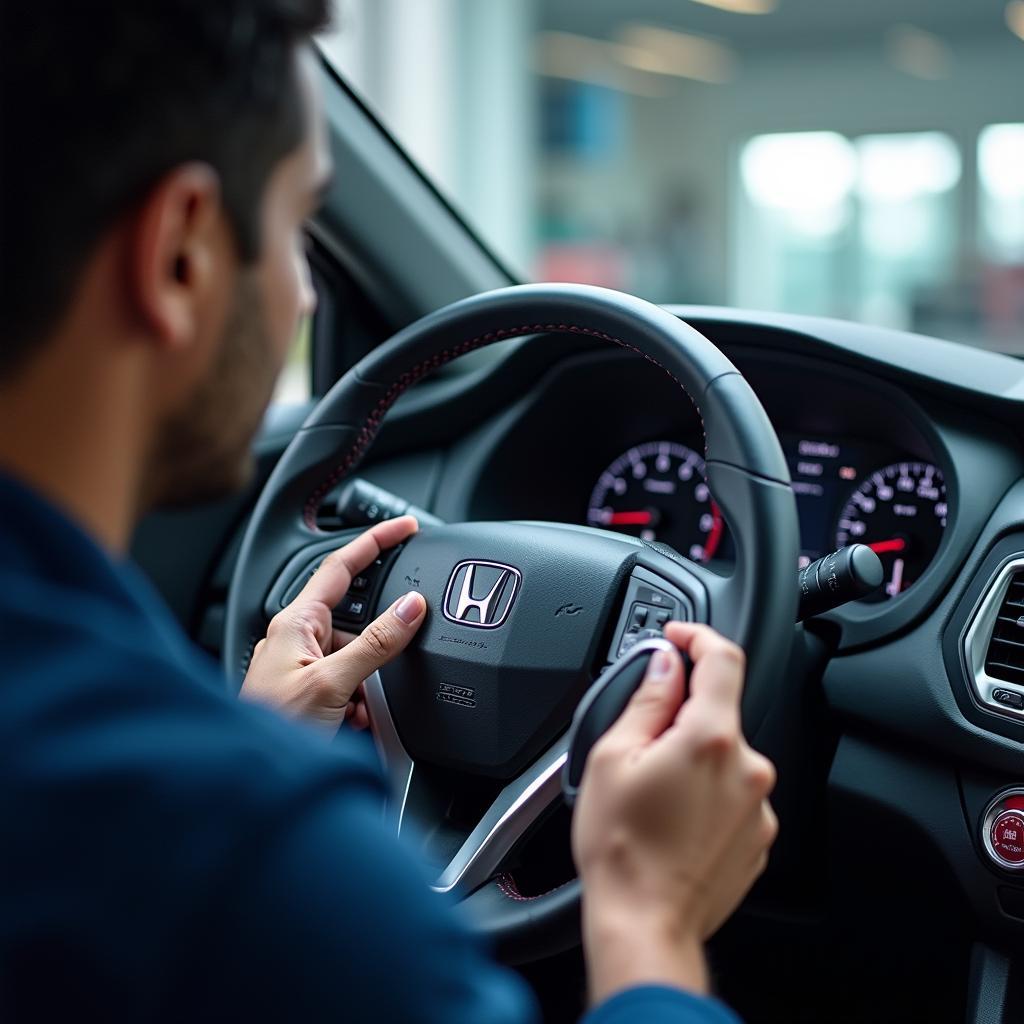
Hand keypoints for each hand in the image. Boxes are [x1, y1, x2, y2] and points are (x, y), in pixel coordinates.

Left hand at [239, 516, 426, 731]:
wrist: (249, 781)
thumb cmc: (270, 728)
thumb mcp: (331, 683)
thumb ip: (376, 643)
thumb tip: (411, 606)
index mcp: (296, 622)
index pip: (343, 566)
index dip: (376, 542)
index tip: (405, 528)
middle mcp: (297, 639)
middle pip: (357, 623)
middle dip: (378, 648)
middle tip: (385, 672)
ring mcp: (302, 668)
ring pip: (357, 659)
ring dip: (367, 684)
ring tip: (357, 711)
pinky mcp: (309, 694)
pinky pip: (348, 685)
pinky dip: (359, 702)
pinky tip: (352, 721)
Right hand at [572, 622, 776, 1004]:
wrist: (645, 923)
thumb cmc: (622, 849)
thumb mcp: (612, 757)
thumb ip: (646, 701)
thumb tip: (664, 667)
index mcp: (711, 739)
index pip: (723, 658)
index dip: (698, 636)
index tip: (679, 638)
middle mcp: (747, 768)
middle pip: (719, 712)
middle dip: (682, 714)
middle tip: (639, 743)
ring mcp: (758, 805)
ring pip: (724, 756)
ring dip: (693, 758)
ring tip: (651, 795)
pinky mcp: (759, 836)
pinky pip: (732, 794)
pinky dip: (705, 792)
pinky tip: (671, 819)